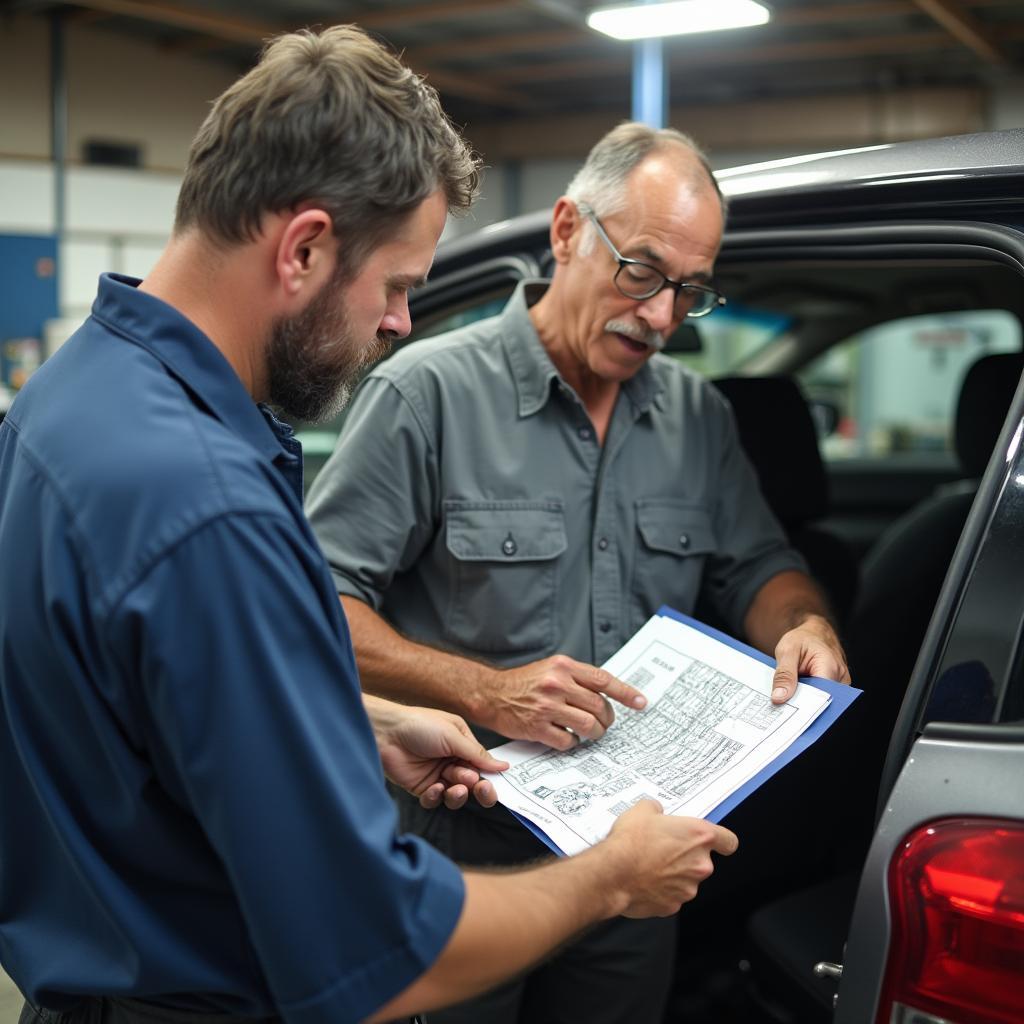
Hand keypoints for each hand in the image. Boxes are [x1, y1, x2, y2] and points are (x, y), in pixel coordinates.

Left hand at [373, 703, 509, 809]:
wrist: (385, 732)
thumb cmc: (419, 725)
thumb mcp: (453, 736)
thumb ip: (477, 755)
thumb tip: (503, 765)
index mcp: (462, 744)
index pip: (482, 765)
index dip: (488, 776)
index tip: (492, 784)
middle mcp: (451, 760)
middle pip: (472, 783)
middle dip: (477, 788)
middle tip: (480, 789)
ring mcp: (436, 775)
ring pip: (455, 794)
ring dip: (459, 793)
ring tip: (455, 786)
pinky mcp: (421, 787)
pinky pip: (435, 800)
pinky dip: (437, 796)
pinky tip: (434, 787)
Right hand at [481, 655, 647, 749]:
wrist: (490, 694)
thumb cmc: (524, 683)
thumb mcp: (551, 668)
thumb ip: (577, 677)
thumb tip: (608, 693)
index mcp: (563, 666)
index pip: (603, 680)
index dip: (626, 693)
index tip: (641, 703)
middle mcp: (556, 684)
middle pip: (599, 706)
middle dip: (606, 719)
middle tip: (603, 723)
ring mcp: (547, 706)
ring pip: (588, 725)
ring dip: (594, 733)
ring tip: (589, 733)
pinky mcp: (537, 727)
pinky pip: (568, 741)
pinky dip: (573, 743)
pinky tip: (567, 738)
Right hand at [605, 800, 737, 917]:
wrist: (612, 873)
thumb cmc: (629, 843)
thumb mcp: (643, 810)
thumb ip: (657, 809)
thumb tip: (655, 812)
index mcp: (698, 837)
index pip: (728, 841)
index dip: (721, 841)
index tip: (715, 841)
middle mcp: (699, 864)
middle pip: (702, 861)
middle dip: (686, 856)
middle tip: (663, 848)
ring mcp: (688, 888)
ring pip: (686, 880)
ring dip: (673, 874)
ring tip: (649, 864)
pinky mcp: (673, 906)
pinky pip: (671, 895)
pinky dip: (661, 889)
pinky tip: (643, 880)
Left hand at [770, 614, 850, 703]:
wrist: (813, 633)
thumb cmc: (802, 638)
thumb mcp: (787, 650)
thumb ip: (784, 674)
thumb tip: (779, 697)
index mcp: (830, 667)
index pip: (820, 696)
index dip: (803, 706)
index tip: (786, 708)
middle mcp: (840, 677)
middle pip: (821, 701)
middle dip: (801, 705)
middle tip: (782, 703)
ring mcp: (840, 684)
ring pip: (821, 701)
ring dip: (803, 701)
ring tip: (787, 695)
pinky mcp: (834, 688)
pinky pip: (820, 697)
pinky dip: (806, 697)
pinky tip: (795, 693)